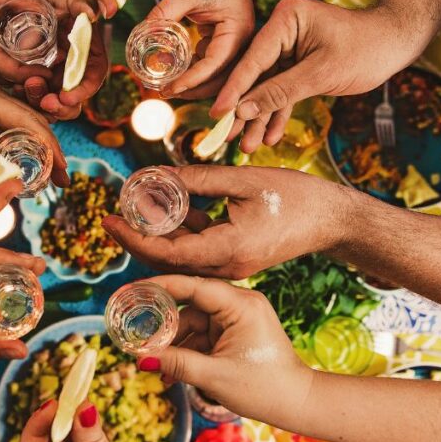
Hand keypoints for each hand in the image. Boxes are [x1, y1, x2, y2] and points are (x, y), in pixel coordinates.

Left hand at [0, 82, 69, 186]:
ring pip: (26, 129)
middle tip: (64, 179)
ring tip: (54, 178)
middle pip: (33, 124)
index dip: (47, 146)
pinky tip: (29, 172)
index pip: (28, 121)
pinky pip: (12, 134)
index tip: (61, 169)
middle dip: (50, 153)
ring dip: (40, 153)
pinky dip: (24, 152)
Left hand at [22, 0, 107, 121]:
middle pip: (74, 98)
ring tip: (23, 90)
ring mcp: (58, 74)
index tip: (66, 97)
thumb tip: (92, 14)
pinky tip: (15, 88)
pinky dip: (26, 95)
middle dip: (61, 106)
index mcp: (91, 55)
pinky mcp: (41, 75)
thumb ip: (84, 3)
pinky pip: (36, 92)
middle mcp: (76, 69)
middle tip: (45, 103)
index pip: (93, 79)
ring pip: (53, 100)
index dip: (82, 92)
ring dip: (39, 101)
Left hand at [104, 165, 352, 279]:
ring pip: (180, 257)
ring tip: (134, 207)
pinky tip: (165, 208)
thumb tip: (158, 175)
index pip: (165, 253)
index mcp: (227, 249)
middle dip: (136, 238)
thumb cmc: (296, 197)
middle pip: (166, 261)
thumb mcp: (244, 180)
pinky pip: (197, 251)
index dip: (132, 237)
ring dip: (156, 235)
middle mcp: (226, 267)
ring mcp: (231, 266)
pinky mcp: (235, 259)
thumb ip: (199, 178)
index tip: (108, 219)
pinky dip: (179, 233)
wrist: (332, 220)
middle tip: (111, 215)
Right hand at [138, 275, 310, 432]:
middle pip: (190, 304)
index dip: (159, 287)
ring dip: (175, 344)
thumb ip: (177, 364)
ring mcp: (239, 317)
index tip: (131, 290)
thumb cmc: (265, 388)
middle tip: (135, 334)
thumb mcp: (215, 376)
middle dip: (164, 325)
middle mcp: (241, 303)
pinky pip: (204, 334)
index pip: (193, 286)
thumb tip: (141, 358)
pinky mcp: (237, 332)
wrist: (298, 404)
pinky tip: (171, 372)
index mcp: (241, 304)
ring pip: (194, 322)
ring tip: (156, 368)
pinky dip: (188, 350)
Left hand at [148, 0, 255, 99]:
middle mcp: (241, 42)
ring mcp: (235, 42)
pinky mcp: (226, 39)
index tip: (169, 88)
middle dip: (192, 89)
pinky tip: (175, 71)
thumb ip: (165, 12)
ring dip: (193, 83)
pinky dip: (195, 70)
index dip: (191, 80)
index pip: (214, 65)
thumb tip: (142, 34)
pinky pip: (211, 62)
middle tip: (164, 92)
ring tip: (166, 86)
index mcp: (237, 32)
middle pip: (219, 79)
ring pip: (216, 74)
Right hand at [214, 0, 423, 150]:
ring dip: (259, 117)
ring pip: (266, 87)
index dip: (234, 90)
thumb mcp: (320, 74)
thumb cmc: (366, 49)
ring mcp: (290, 46)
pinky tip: (270, 136)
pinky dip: (278, 112)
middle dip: (245, 109)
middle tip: (227, 137)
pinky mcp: (298, 62)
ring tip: (248, 145)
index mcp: (285, 19)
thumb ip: (279, 92)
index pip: (253, 60)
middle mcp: (282, 30)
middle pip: (254, 75)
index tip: (217, 114)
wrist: (396, 42)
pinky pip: (282, 90)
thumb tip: (242, 110)